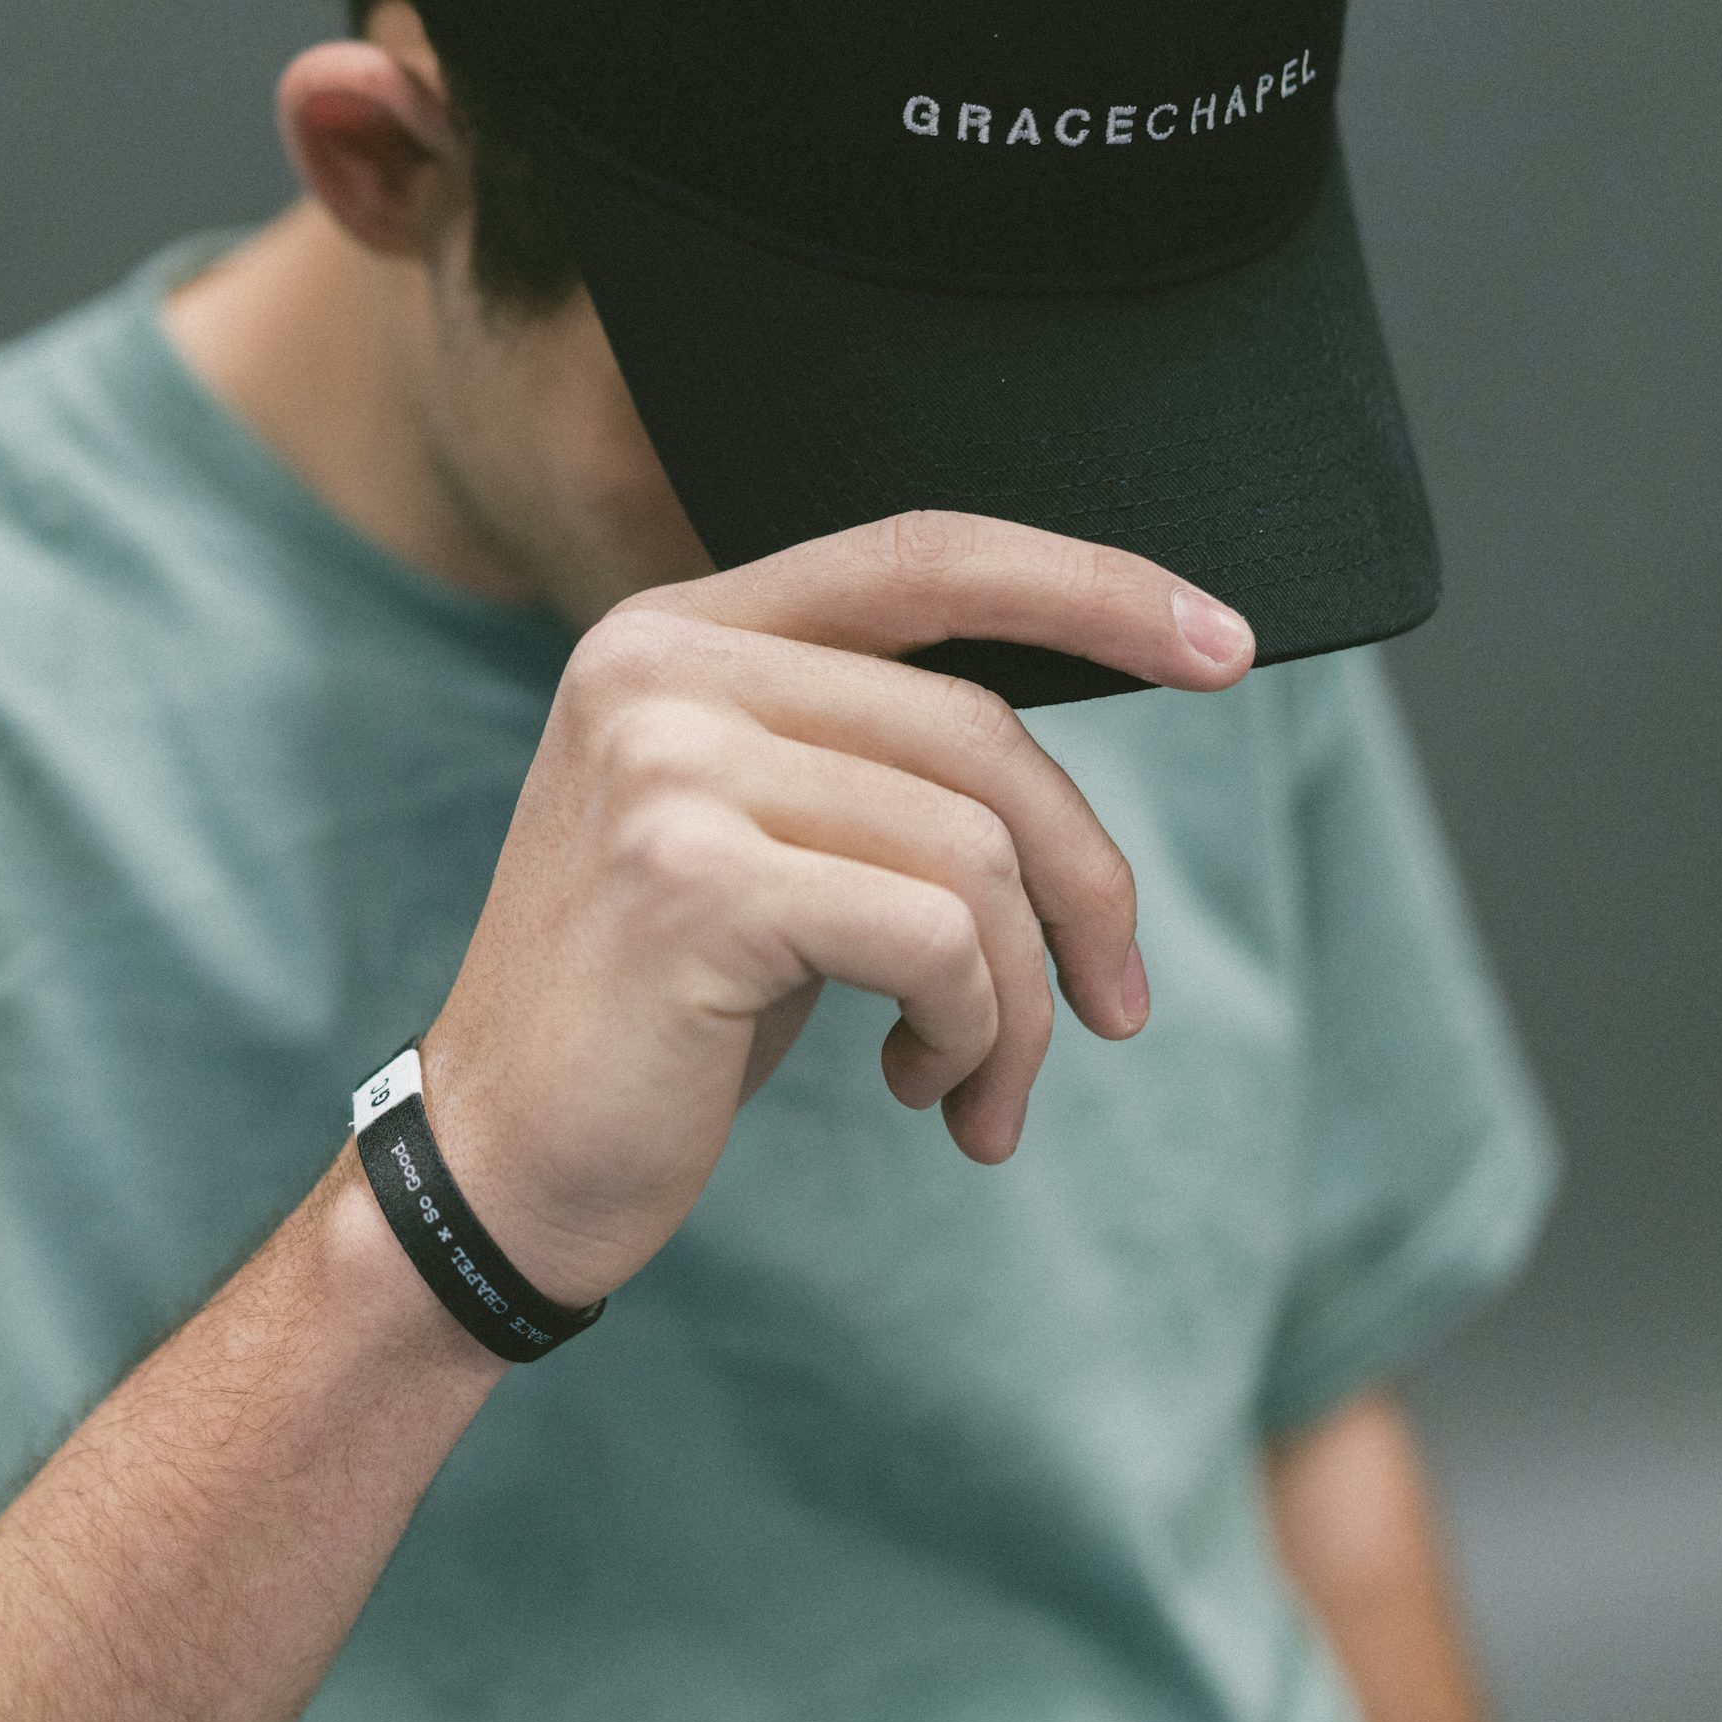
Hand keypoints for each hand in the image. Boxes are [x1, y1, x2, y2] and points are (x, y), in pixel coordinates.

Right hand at [420, 510, 1255, 1305]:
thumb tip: (1061, 761)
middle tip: (1113, 1006)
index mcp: (671, 634)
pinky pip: (939, 939)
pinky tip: (920, 1089)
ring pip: (975, 851)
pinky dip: (972, 1034)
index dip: (1089, 585)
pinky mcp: (692, 883)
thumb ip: (860, 753)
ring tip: (978, 1082)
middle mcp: (656, 671)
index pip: (921, 556)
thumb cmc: (652, 1013)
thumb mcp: (750, 838)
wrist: (496, 1165)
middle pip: (979, 730)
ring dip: (1020, 998)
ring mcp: (665, 768)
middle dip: (1085, 883)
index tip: (1225, 644)